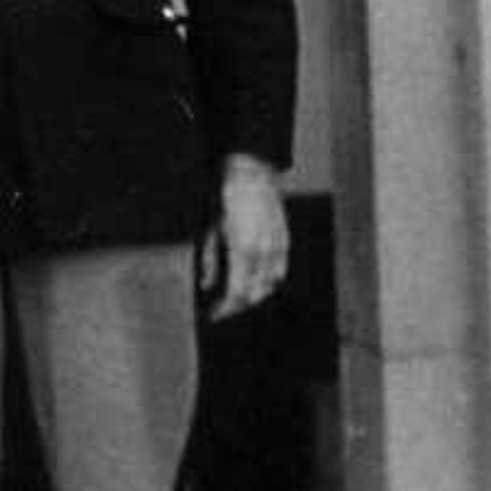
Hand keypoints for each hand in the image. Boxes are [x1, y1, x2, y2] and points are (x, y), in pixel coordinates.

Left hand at [199, 157, 289, 319]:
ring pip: (269, 285)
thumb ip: (210, 263)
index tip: (214, 315)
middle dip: (237, 306)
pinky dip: (268, 282)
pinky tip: (257, 283)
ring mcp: (277, 247)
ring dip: (253, 295)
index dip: (224, 309)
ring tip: (238, 298)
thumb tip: (207, 286)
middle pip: (253, 294)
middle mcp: (263, 253)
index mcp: (242, 251)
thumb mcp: (211, 232)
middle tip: (223, 309)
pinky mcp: (284, 241)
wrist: (251, 175)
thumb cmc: (226, 201)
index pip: (236, 294)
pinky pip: (279, 271)